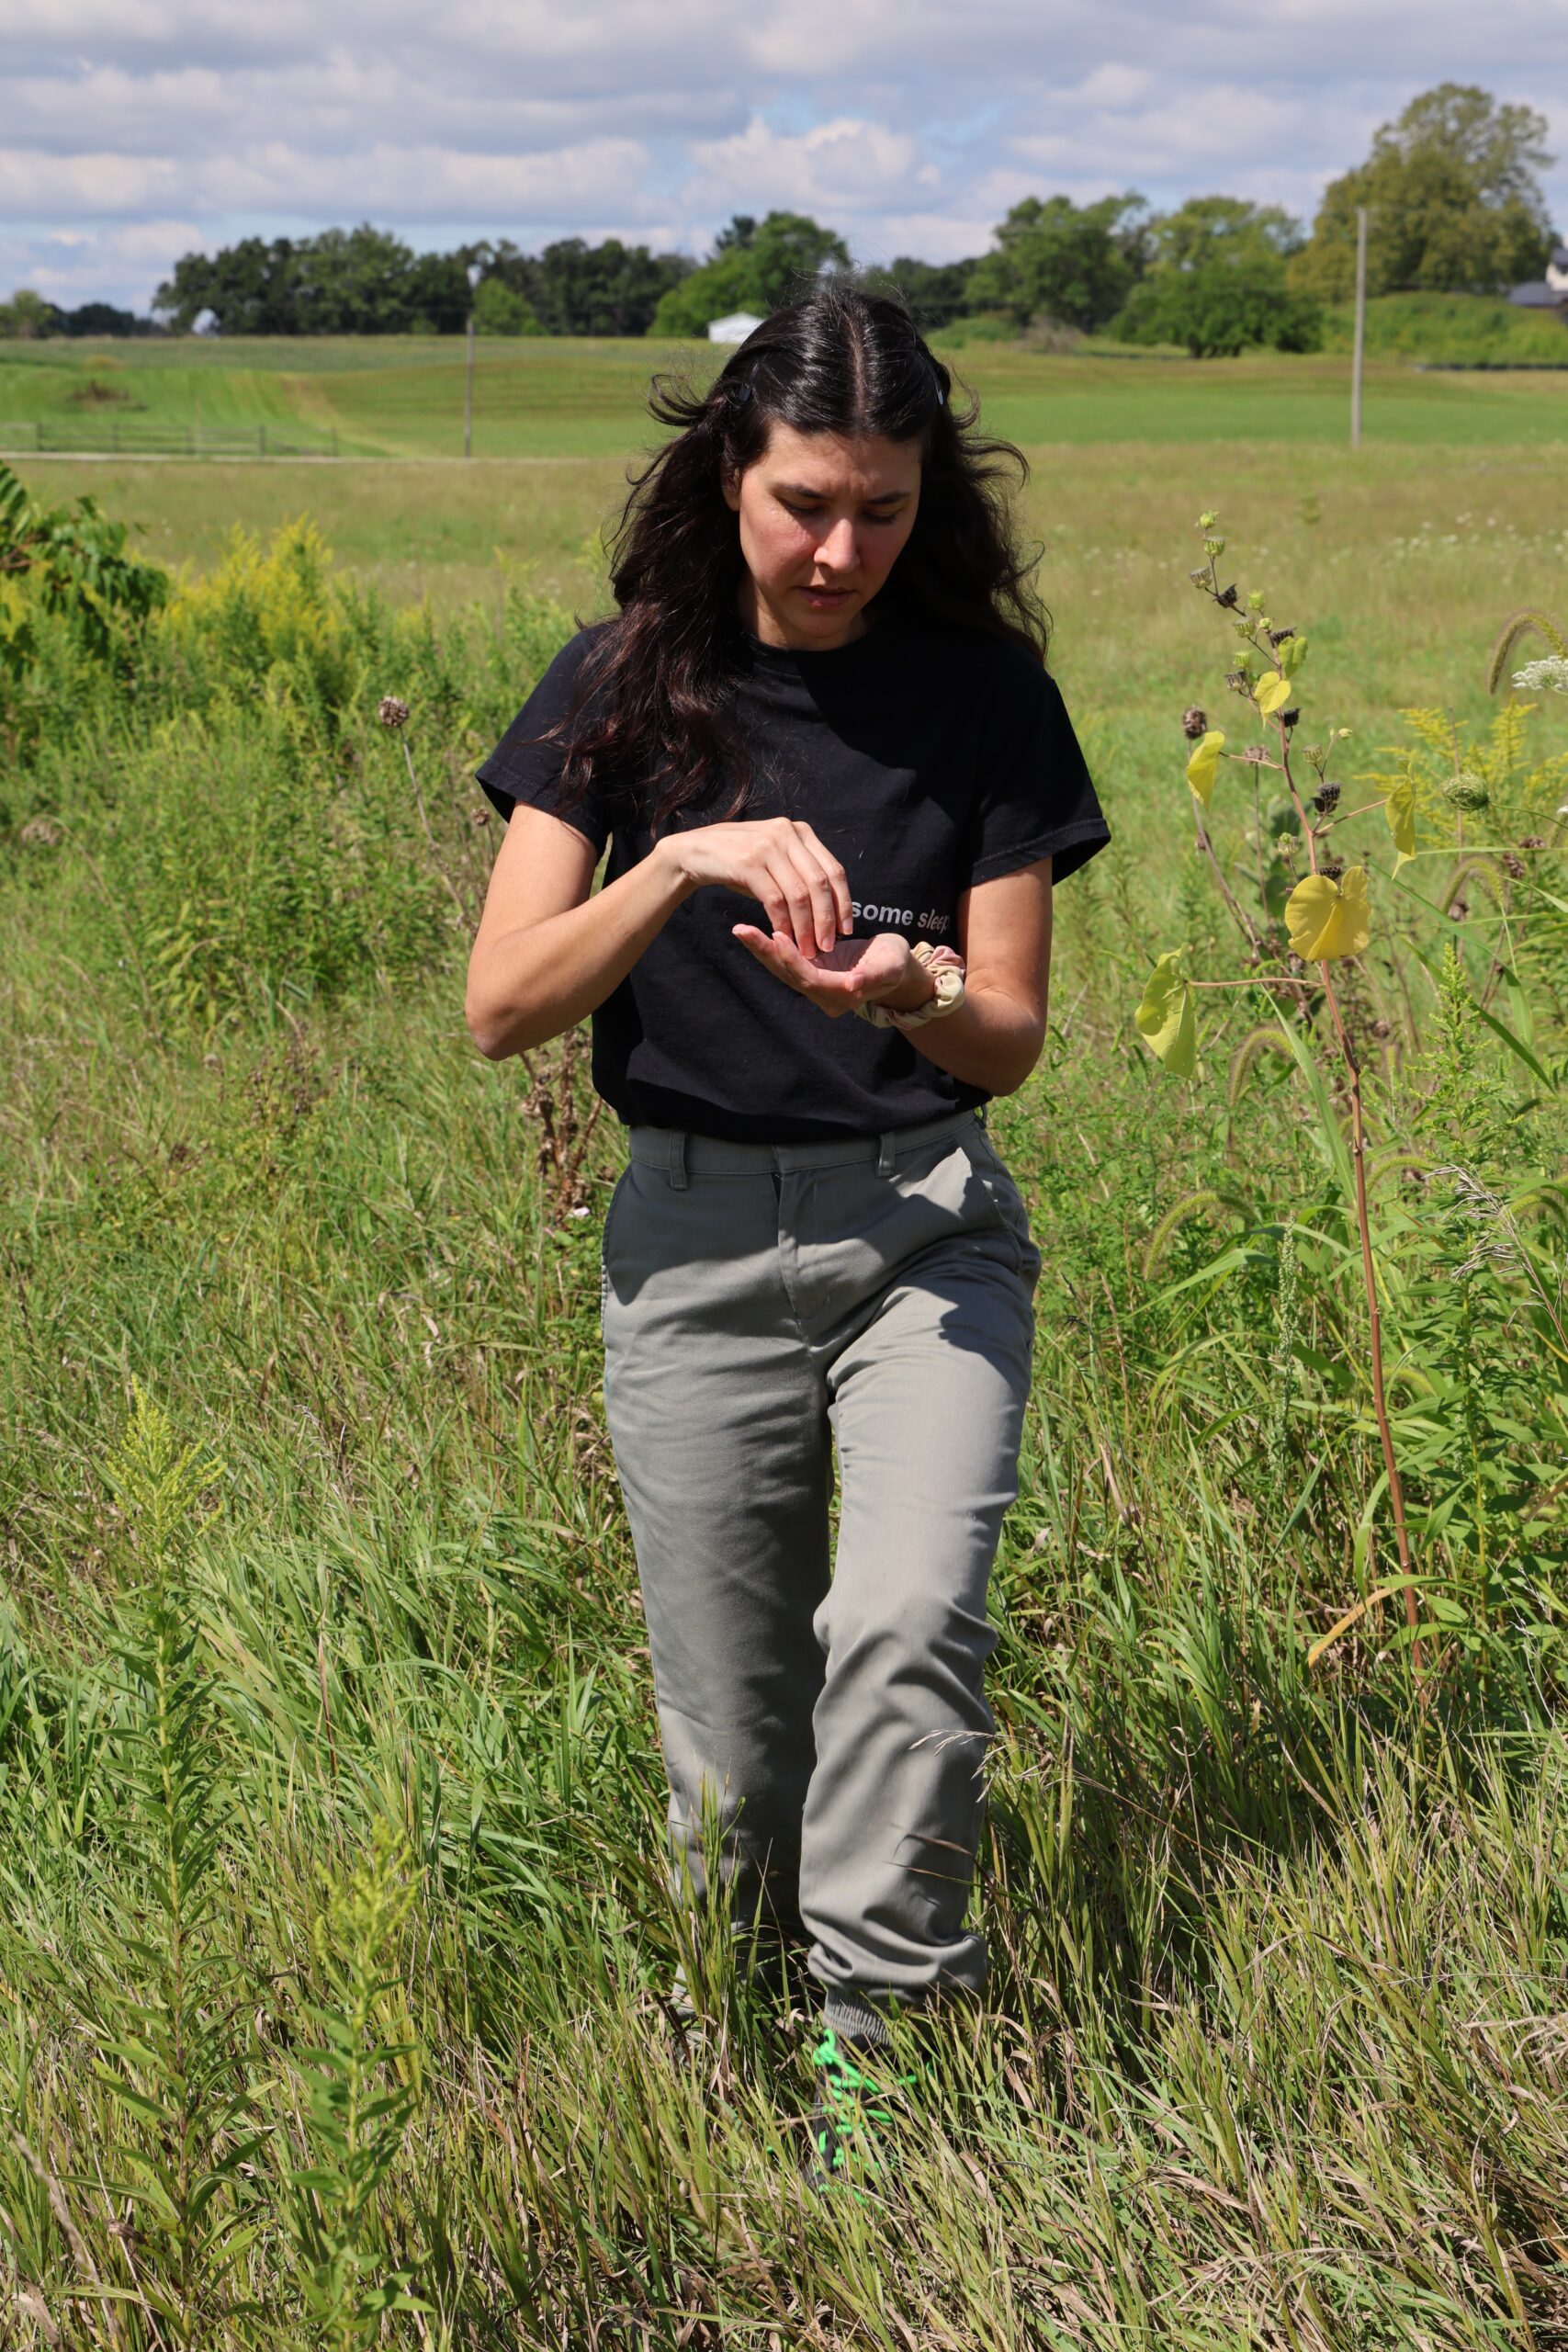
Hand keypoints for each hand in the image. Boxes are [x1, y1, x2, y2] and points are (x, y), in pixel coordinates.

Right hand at [658, 818, 850, 956]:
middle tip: (827, 946)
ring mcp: (768, 846)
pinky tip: (783, 938)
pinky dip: (782, 923)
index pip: (834, 870)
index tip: (846, 929)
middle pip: (820, 884)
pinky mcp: (748, 862)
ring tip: (807, 949)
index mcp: (801, 832)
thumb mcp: (776, 858)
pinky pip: (774, 900)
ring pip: (799, 895)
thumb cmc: (741, 861)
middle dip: (826, 920)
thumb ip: (801, 872)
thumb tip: (831, 907)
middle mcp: (787, 834)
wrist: (696, 851)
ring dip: (805, 927)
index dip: (843, 903)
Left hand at [731, 927, 937, 1019]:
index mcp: (842, 995)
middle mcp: (823, 996)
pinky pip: (786, 961)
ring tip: (740, 929)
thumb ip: (872, 976)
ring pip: (782, 969)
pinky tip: (753, 932)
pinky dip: (770, 947)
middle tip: (742, 930)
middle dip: (765, 953)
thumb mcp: (891, 966)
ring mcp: (815, 985)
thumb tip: (853, 985)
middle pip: (788, 976)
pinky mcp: (811, 971)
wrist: (896, 968)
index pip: (810, 979)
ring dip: (761, 949)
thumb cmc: (896, 963)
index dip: (792, 959)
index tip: (777, 936)